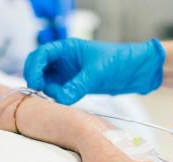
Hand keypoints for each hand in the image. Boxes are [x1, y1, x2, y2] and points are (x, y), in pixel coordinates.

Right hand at [23, 38, 165, 104]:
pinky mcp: (75, 85)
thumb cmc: (120, 60)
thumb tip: (61, 99)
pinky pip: (59, 91)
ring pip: (47, 81)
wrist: (138, 70)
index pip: (41, 54)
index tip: (36, 82)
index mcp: (67, 48)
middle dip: (36, 79)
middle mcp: (65, 60)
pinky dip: (57, 97)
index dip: (34, 68)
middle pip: (39, 68)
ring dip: (46, 90)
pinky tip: (62, 101)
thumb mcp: (97, 72)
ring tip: (56, 98)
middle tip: (39, 92)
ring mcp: (69, 73)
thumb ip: (78, 86)